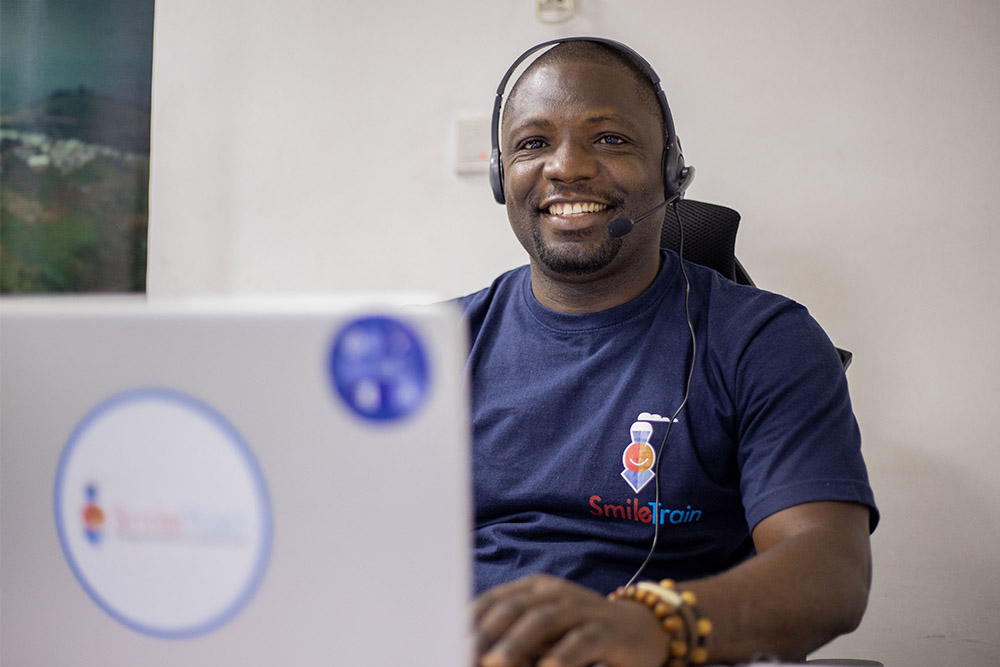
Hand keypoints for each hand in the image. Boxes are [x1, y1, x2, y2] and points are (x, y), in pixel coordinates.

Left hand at [474, 573, 668, 666]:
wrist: (642, 630)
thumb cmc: (581, 634)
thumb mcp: (544, 634)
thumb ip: (515, 641)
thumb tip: (476, 656)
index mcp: (533, 589)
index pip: (493, 600)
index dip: (470, 621)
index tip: (448, 643)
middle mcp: (554, 593)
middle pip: (513, 608)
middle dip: (485, 634)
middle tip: (464, 655)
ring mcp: (580, 608)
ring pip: (542, 621)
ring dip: (515, 644)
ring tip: (494, 664)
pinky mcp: (605, 629)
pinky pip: (580, 641)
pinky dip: (561, 655)